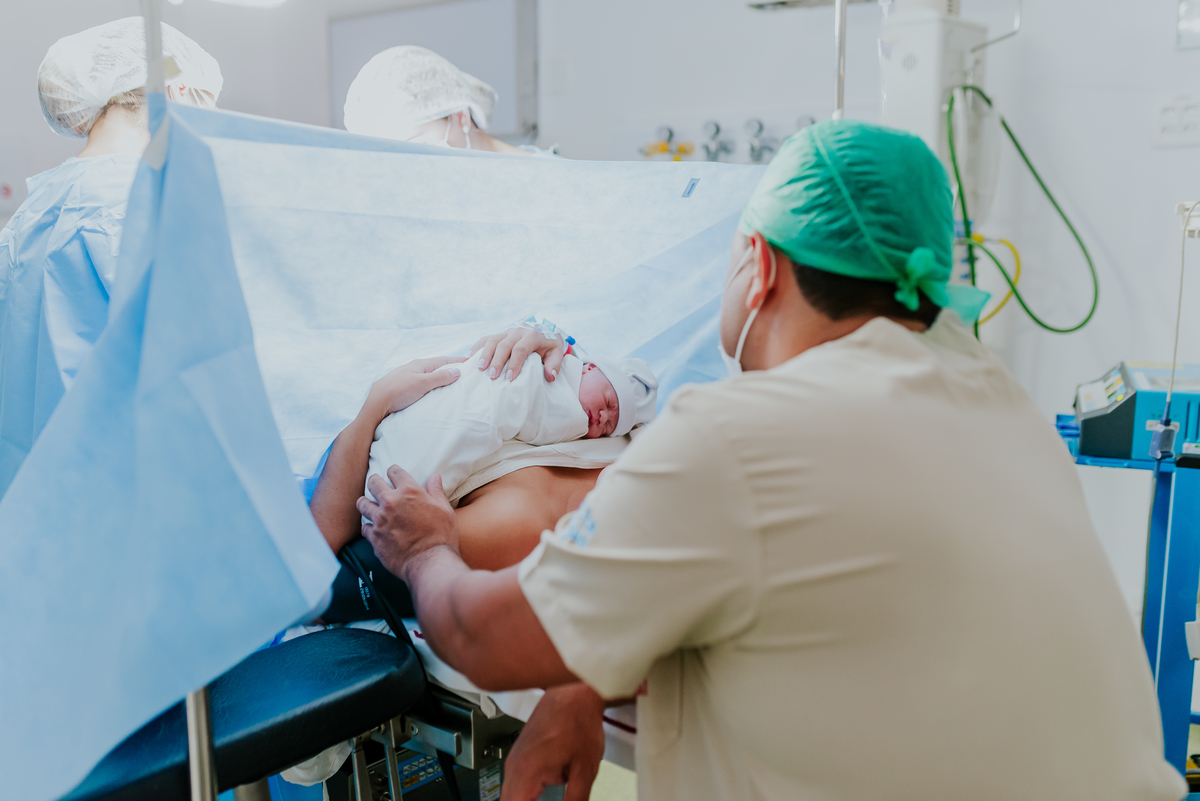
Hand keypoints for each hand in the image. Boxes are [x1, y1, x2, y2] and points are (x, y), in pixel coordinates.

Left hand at [359, 466, 459, 580]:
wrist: (430, 563)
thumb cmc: (441, 536)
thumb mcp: (445, 510)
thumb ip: (436, 492)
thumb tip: (435, 477)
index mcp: (410, 492)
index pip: (395, 472)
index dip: (394, 471)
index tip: (392, 473)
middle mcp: (391, 503)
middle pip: (374, 483)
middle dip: (375, 481)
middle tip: (376, 483)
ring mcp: (380, 520)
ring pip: (363, 504)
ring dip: (366, 502)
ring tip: (368, 503)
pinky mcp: (374, 538)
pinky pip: (364, 527)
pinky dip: (368, 526)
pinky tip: (372, 527)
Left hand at [365, 356, 464, 418]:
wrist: (376, 404)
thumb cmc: (398, 392)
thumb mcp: (422, 384)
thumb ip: (440, 377)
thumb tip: (457, 371)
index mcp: (419, 365)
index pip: (442, 360)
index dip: (456, 361)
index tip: (469, 361)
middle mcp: (413, 369)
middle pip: (435, 367)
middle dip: (448, 369)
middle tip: (462, 372)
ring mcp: (407, 378)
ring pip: (427, 376)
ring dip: (439, 378)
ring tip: (450, 383)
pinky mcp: (402, 388)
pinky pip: (421, 384)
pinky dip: (430, 385)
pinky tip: (431, 391)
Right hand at [470, 327, 565, 382]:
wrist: (545, 331)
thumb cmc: (550, 345)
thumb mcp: (557, 353)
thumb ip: (554, 365)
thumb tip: (549, 377)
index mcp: (532, 335)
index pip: (521, 349)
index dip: (514, 363)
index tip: (509, 378)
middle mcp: (518, 331)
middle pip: (504, 345)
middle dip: (497, 361)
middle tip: (492, 376)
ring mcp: (507, 332)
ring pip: (493, 340)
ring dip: (485, 354)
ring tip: (480, 368)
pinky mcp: (500, 334)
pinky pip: (486, 338)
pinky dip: (477, 347)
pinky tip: (470, 357)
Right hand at [501, 684, 605, 800]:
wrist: (573, 693)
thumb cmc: (578, 721)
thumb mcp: (585, 770)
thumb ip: (576, 799)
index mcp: (527, 772)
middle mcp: (514, 766)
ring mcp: (514, 758)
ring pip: (508, 794)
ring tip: (543, 798)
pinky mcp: (519, 753)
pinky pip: (512, 782)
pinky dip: (521, 795)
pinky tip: (535, 797)